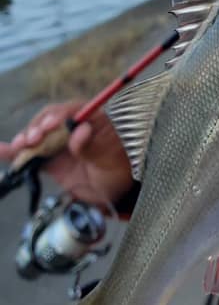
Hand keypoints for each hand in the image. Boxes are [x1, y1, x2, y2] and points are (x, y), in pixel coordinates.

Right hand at [0, 102, 133, 204]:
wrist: (115, 193)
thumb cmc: (119, 168)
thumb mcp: (111, 157)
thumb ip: (93, 145)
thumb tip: (81, 129)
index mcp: (92, 118)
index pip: (71, 111)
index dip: (57, 116)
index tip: (49, 126)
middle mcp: (72, 127)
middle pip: (48, 121)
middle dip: (38, 128)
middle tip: (32, 139)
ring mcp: (59, 142)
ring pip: (36, 136)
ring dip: (24, 139)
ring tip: (19, 146)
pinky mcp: (49, 159)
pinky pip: (29, 154)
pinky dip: (14, 153)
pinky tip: (2, 150)